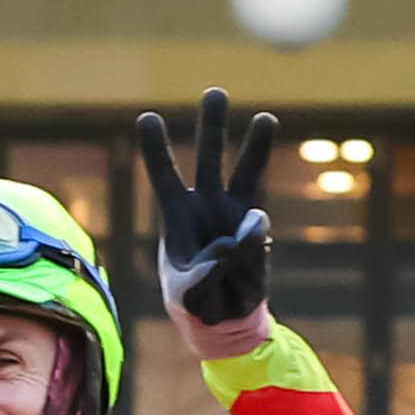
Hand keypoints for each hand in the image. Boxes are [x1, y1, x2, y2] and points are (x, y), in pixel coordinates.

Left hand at [136, 87, 279, 352]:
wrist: (225, 322)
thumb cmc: (195, 304)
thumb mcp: (189, 294)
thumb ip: (208, 272)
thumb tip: (238, 238)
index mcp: (176, 215)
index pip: (165, 176)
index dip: (157, 149)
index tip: (148, 116)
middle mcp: (208, 206)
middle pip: (210, 159)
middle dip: (213, 126)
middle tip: (215, 91)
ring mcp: (236, 216)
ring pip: (247, 174)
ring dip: (257, 146)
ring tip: (266, 118)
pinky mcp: (258, 234)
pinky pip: (255, 231)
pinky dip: (248, 248)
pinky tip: (239, 269)